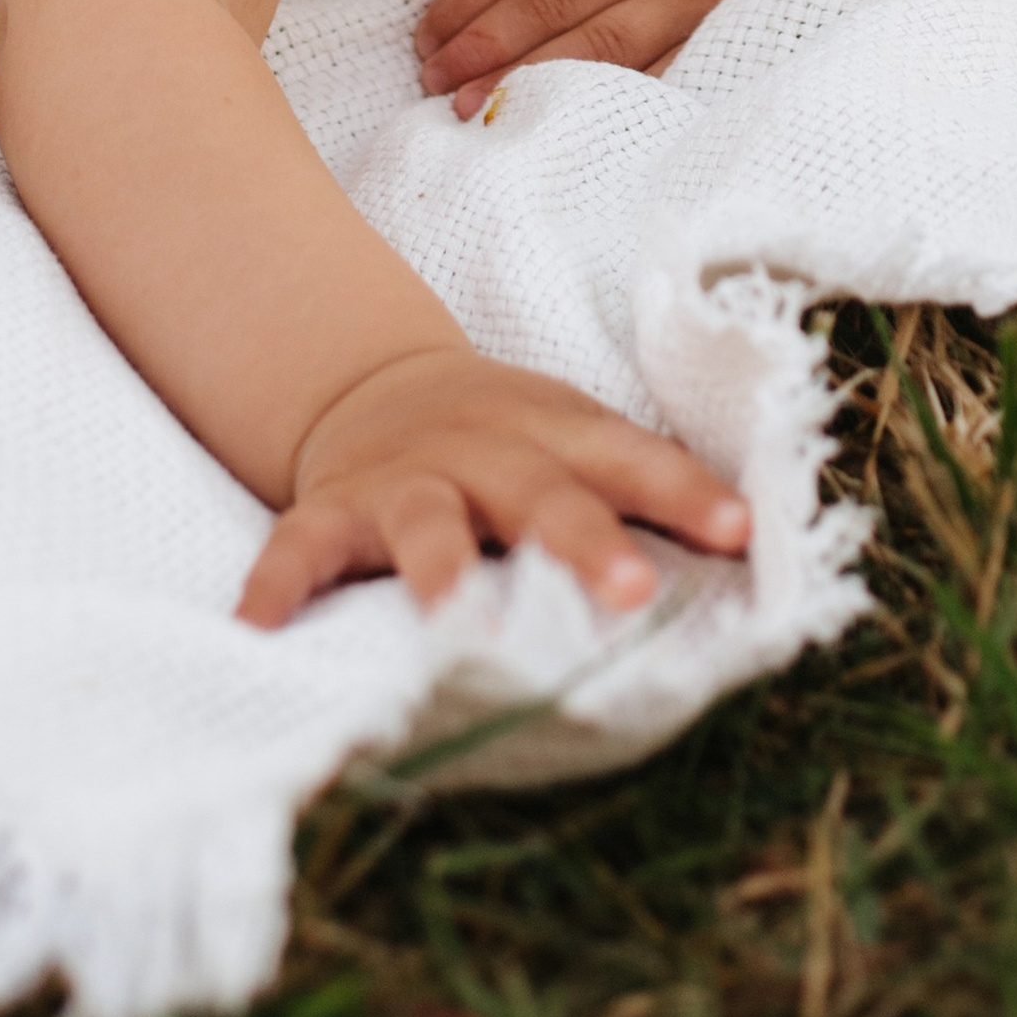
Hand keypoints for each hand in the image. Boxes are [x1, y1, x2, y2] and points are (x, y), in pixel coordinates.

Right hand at [237, 338, 750, 625]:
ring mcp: (403, 479)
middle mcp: (483, 452)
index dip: (685, 494)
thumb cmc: (511, 442)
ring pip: (425, 519)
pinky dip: (278, 583)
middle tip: (631, 593)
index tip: (742, 534)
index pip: (631, 459)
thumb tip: (756, 552)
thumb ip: (644, 493)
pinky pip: (298, 547)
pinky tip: (259, 629)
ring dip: (442, 569)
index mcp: (557, 434)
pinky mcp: (331, 510)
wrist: (378, 387)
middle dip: (585, 539)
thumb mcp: (576, 442)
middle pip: (540, 491)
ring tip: (460, 627)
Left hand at [415, 0, 799, 112]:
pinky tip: (561, 118)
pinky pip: (653, 72)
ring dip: (528, 78)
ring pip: (596, 43)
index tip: (426, 37)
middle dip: (485, 45)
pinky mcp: (711, 34)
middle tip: (435, 83)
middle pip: (551, 0)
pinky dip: (603, 97)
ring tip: (474, 109)